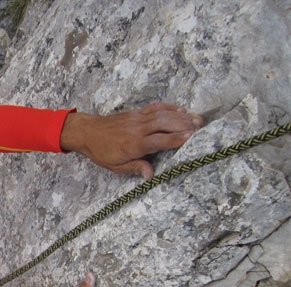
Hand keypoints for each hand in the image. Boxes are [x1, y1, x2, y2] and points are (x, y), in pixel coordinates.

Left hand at [60, 103, 202, 178]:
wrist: (88, 132)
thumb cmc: (102, 152)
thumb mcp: (116, 166)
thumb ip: (135, 168)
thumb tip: (151, 174)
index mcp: (134, 144)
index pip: (160, 140)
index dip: (176, 139)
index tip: (192, 138)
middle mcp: (138, 129)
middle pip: (166, 124)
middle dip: (185, 125)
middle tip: (202, 128)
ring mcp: (138, 118)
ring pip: (163, 114)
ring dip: (181, 116)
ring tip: (197, 119)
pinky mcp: (137, 112)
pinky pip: (156, 107)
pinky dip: (169, 107)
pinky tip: (181, 110)